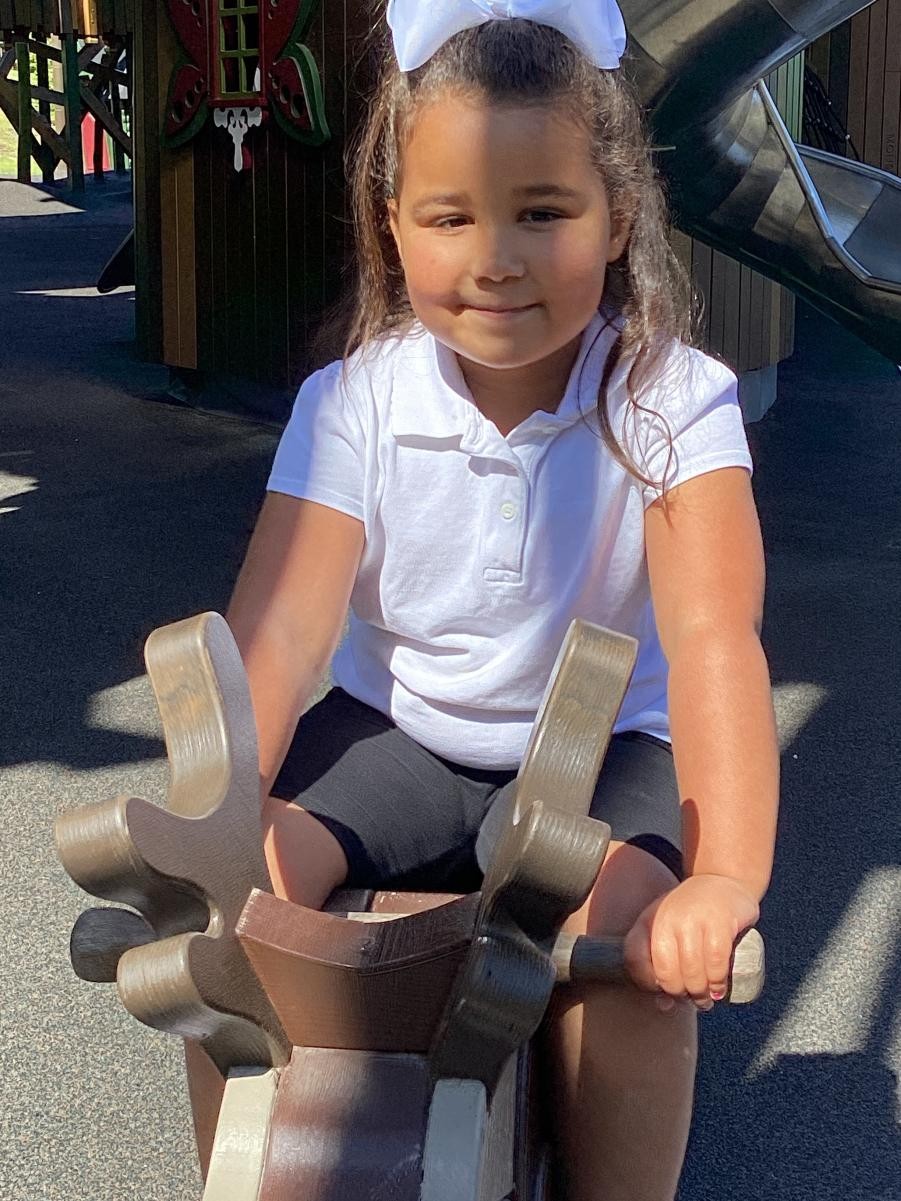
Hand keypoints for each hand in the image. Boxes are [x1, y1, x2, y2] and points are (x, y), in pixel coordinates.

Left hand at [624, 874, 759, 1011]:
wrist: (723, 879)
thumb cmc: (691, 912)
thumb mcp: (667, 929)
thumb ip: (660, 963)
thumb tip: (663, 1007)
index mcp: (649, 920)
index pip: (634, 960)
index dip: (647, 984)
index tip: (663, 992)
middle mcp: (667, 917)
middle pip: (666, 971)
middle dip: (679, 993)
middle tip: (691, 1000)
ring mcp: (693, 918)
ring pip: (692, 970)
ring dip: (700, 993)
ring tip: (706, 998)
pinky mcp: (720, 920)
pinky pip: (716, 961)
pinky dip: (717, 981)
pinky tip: (719, 987)